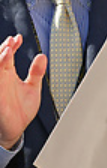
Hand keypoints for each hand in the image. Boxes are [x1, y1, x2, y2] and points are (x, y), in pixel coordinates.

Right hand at [0, 35, 45, 149]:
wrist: (16, 129)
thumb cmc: (21, 109)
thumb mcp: (32, 88)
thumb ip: (36, 72)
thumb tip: (42, 56)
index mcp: (8, 75)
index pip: (7, 56)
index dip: (11, 46)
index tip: (18, 38)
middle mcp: (1, 79)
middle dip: (3, 49)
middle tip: (12, 42)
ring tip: (7, 52)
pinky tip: (3, 70)